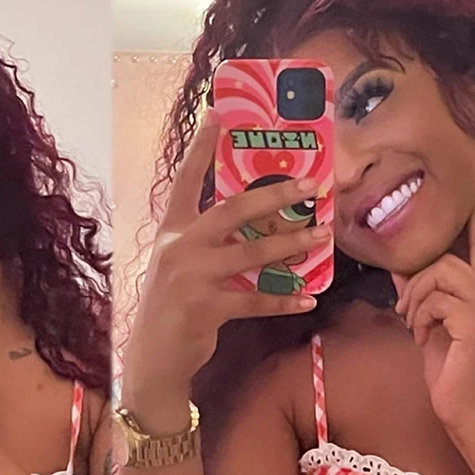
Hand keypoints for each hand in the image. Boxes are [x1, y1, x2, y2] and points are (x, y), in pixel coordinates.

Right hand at [123, 110, 330, 409]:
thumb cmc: (168, 309)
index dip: (201, 147)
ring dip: (292, 244)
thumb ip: (202, 243)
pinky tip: (307, 298)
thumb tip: (248, 226)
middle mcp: (179, 247)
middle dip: (275, 194)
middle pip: (233, 210)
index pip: (185, 180)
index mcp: (170, 231)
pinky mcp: (207, 308)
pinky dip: (283, 299)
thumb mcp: (175, 267)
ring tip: (321, 235)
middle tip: (311, 182)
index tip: (219, 114)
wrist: (152, 360)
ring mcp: (192, 278)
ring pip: (252, 253)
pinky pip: (255, 299)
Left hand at [392, 189, 474, 431]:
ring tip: (414, 327)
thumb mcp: (429, 323)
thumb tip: (399, 267)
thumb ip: (420, 294)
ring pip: (438, 277)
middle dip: (415, 284)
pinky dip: (419, 319)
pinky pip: (436, 301)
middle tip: (405, 313)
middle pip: (445, 261)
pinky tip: (422, 339)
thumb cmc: (448, 368)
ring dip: (414, 302)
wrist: (463, 405)